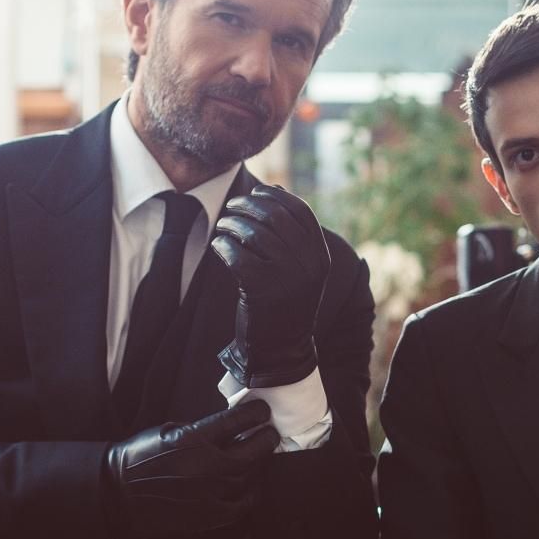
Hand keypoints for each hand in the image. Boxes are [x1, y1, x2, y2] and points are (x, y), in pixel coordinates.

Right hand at [102, 401, 279, 538]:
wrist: (120, 493)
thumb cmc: (141, 457)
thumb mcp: (169, 432)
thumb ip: (200, 431)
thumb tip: (230, 430)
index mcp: (192, 439)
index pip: (236, 421)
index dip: (255, 414)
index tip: (262, 411)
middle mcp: (205, 466)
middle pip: (252, 451)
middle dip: (265, 440)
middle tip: (269, 434)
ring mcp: (208, 492)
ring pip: (249, 477)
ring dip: (257, 465)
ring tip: (259, 458)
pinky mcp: (207, 515)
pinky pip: (241, 505)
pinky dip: (251, 494)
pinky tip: (252, 486)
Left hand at [209, 182, 330, 386]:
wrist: (283, 350)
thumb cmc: (285, 302)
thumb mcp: (299, 267)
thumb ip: (291, 233)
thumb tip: (273, 188)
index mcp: (320, 256)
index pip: (300, 211)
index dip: (275, 196)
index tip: (255, 193)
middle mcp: (308, 264)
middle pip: (274, 216)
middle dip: (248, 206)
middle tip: (232, 208)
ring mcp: (286, 277)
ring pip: (252, 233)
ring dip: (231, 224)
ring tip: (223, 227)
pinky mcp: (261, 290)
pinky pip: (236, 255)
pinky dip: (223, 245)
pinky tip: (218, 246)